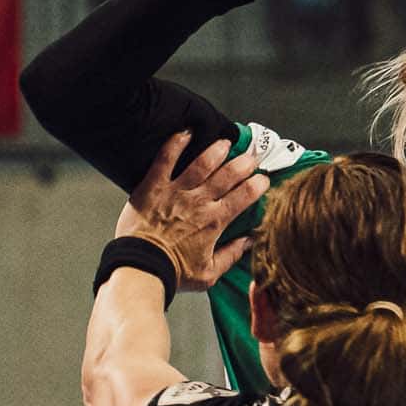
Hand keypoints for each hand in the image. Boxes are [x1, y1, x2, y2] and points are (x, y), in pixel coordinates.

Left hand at [117, 131, 267, 292]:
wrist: (141, 267)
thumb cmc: (174, 272)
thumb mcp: (209, 274)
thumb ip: (231, 255)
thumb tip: (249, 242)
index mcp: (214, 223)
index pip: (243, 197)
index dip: (257, 186)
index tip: (264, 179)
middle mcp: (198, 203)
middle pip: (227, 176)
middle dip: (243, 164)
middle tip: (252, 157)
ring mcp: (176, 192)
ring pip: (201, 164)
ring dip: (216, 151)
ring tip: (226, 142)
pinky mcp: (154, 187)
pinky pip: (166, 159)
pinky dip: (176, 144)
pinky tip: (185, 132)